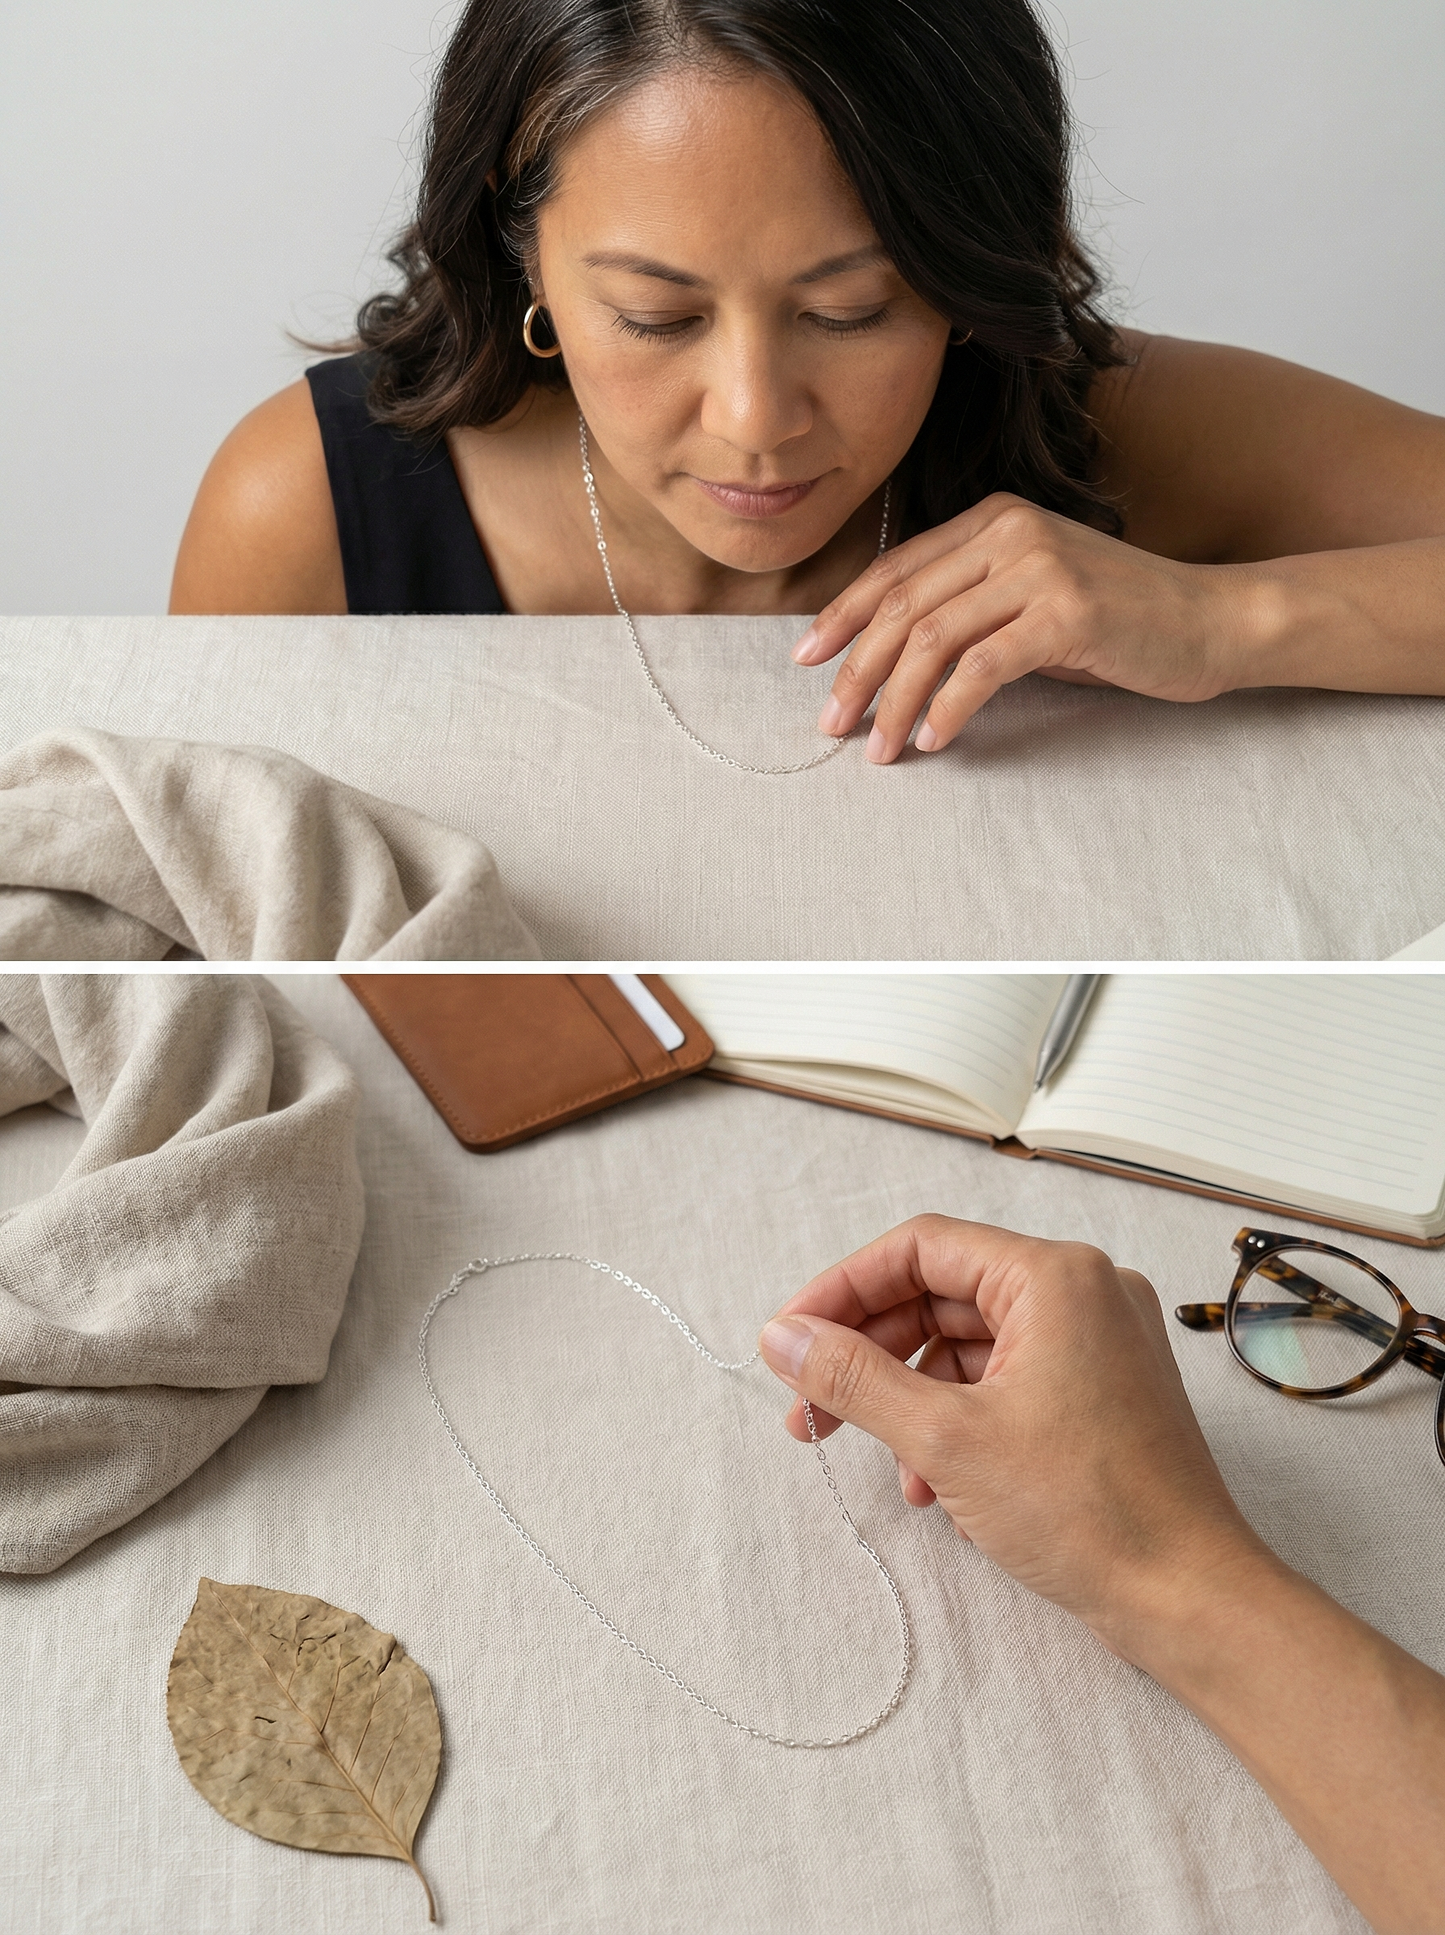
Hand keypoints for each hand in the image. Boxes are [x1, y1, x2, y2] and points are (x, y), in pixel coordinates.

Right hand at [757, 1215, 1265, 1654]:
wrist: (1190, 1599)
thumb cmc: (1088, 1511)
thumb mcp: (945, 1439)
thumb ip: (854, 1379)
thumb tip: (781, 1338)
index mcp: (1055, 1276)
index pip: (921, 1248)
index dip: (842, 1290)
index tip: (789, 1339)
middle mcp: (1082, 1293)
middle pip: (942, 1296)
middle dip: (870, 1354)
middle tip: (810, 1409)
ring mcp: (1097, 1344)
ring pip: (969, 1346)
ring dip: (910, 1399)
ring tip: (876, 1463)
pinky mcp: (1100, 1394)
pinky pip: (1004, 1382)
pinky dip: (957, 1423)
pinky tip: (933, 1487)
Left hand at [794, 495, 1253, 761]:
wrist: (1213, 621)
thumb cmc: (1122, 622)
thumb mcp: (1034, 600)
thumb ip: (974, 610)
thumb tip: (896, 659)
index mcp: (993, 521)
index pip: (894, 570)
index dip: (842, 617)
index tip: (807, 661)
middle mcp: (1009, 533)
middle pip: (902, 605)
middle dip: (857, 671)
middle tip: (832, 724)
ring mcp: (1039, 568)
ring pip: (932, 638)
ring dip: (895, 701)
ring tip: (879, 747)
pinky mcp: (1067, 613)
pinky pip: (982, 666)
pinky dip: (949, 708)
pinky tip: (936, 739)